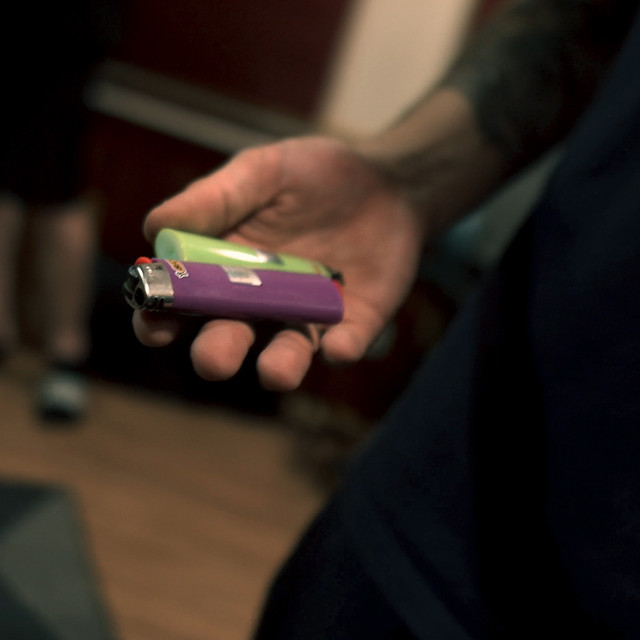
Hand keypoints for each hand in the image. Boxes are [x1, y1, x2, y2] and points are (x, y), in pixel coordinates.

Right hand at [133, 135, 426, 390]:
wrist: (384, 180)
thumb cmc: (313, 174)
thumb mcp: (262, 171)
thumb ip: (215, 198)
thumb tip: (155, 226)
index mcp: (226, 267)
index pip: (184, 303)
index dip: (162, 319)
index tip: (153, 326)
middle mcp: (261, 302)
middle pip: (231, 337)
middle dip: (218, 353)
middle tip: (213, 361)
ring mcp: (309, 315)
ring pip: (287, 353)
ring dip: (279, 367)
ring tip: (274, 372)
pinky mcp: (355, 320)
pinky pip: (347, 342)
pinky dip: (343, 348)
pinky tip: (340, 347)